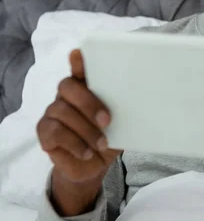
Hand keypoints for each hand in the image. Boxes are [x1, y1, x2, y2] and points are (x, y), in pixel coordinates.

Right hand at [37, 49, 121, 185]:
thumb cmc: (107, 137)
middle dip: (88, 103)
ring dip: (86, 130)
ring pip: (62, 111)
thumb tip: (142, 100)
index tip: (79, 54)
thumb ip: (123, 109)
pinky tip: (87, 152)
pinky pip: (55, 132)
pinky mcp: (45, 132)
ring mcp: (53, 113)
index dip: (78, 61)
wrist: (93, 166)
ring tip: (101, 144)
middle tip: (107, 120)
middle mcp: (66, 96)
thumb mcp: (120, 123)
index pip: (79, 68)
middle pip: (67, 86)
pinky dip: (75, 143)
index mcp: (85, 88)